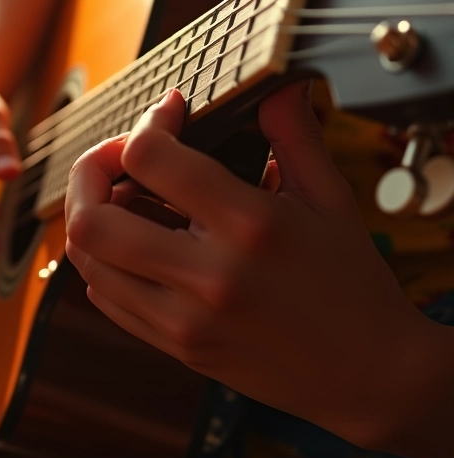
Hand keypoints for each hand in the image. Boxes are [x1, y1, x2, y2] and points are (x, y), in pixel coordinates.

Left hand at [65, 85, 429, 448]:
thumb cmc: (351, 281)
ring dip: (91, 217)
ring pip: (88, 260)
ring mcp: (185, 320)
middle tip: (117, 158)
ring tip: (123, 198)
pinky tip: (135, 244)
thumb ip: (294, 132)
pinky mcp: (177, 347)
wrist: (369, 375)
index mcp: (250, 225)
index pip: (153, 158)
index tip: (166, 113)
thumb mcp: (330, 197)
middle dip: (88, 173)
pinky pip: (106, 299)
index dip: (146, 122)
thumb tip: (278, 82)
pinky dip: (104, 262)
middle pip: (93, 218)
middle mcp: (207, 276)